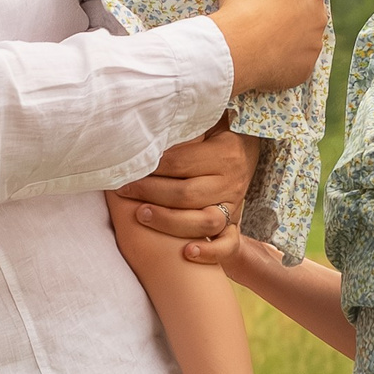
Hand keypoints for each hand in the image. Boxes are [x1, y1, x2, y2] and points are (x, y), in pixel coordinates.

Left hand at [117, 122, 257, 255]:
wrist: (250, 150)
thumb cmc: (217, 134)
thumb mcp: (207, 123)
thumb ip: (184, 128)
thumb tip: (145, 120)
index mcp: (224, 152)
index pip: (178, 163)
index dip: (149, 166)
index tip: (125, 166)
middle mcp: (231, 180)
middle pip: (185, 193)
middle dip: (149, 193)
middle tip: (122, 189)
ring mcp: (234, 204)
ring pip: (204, 221)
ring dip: (169, 221)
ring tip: (141, 214)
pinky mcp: (235, 223)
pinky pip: (228, 243)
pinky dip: (210, 251)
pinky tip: (187, 252)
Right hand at [210, 0, 327, 95]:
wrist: (236, 47)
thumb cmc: (248, 0)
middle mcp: (320, 17)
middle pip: (309, 9)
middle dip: (293, 8)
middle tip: (263, 11)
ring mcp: (312, 46)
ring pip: (304, 36)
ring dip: (290, 34)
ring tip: (262, 34)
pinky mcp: (302, 70)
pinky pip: (296, 62)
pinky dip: (284, 58)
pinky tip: (265, 55)